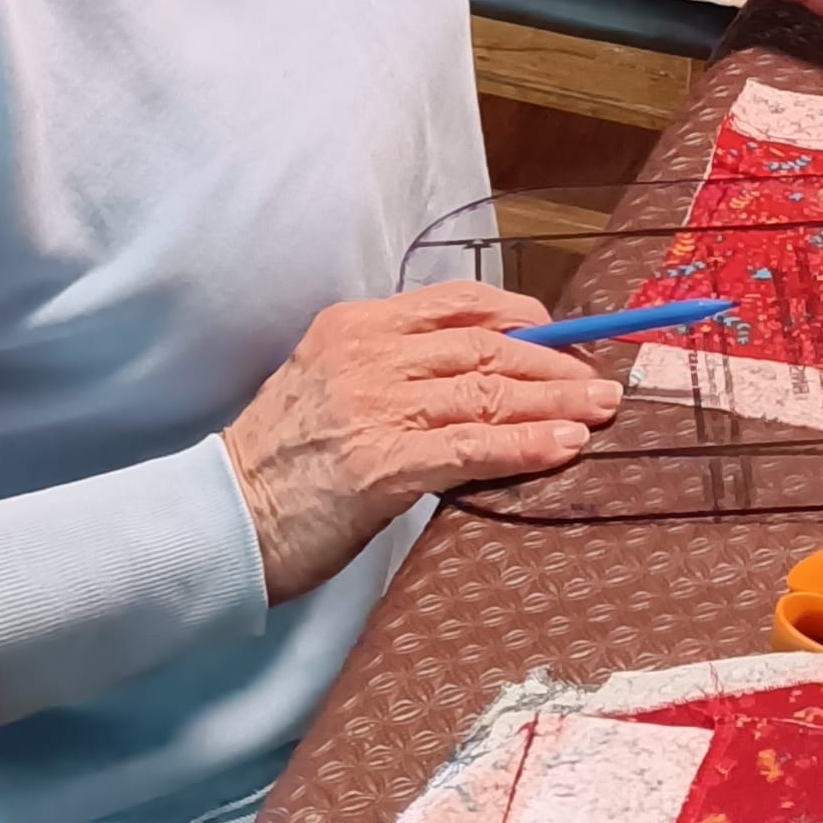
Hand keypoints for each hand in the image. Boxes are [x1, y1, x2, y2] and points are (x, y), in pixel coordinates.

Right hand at [223, 285, 620, 602]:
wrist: (220, 519)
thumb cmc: (279, 463)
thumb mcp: (326, 385)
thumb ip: (390, 371)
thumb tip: (475, 377)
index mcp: (354, 326)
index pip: (456, 302)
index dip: (520, 315)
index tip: (561, 335)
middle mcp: (368, 356)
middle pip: (484, 347)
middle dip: (552, 363)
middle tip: (600, 381)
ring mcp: (375, 407)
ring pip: (488, 392)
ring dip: (556, 402)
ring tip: (602, 411)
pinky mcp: (383, 465)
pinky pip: (472, 448)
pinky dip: (526, 445)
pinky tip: (564, 447)